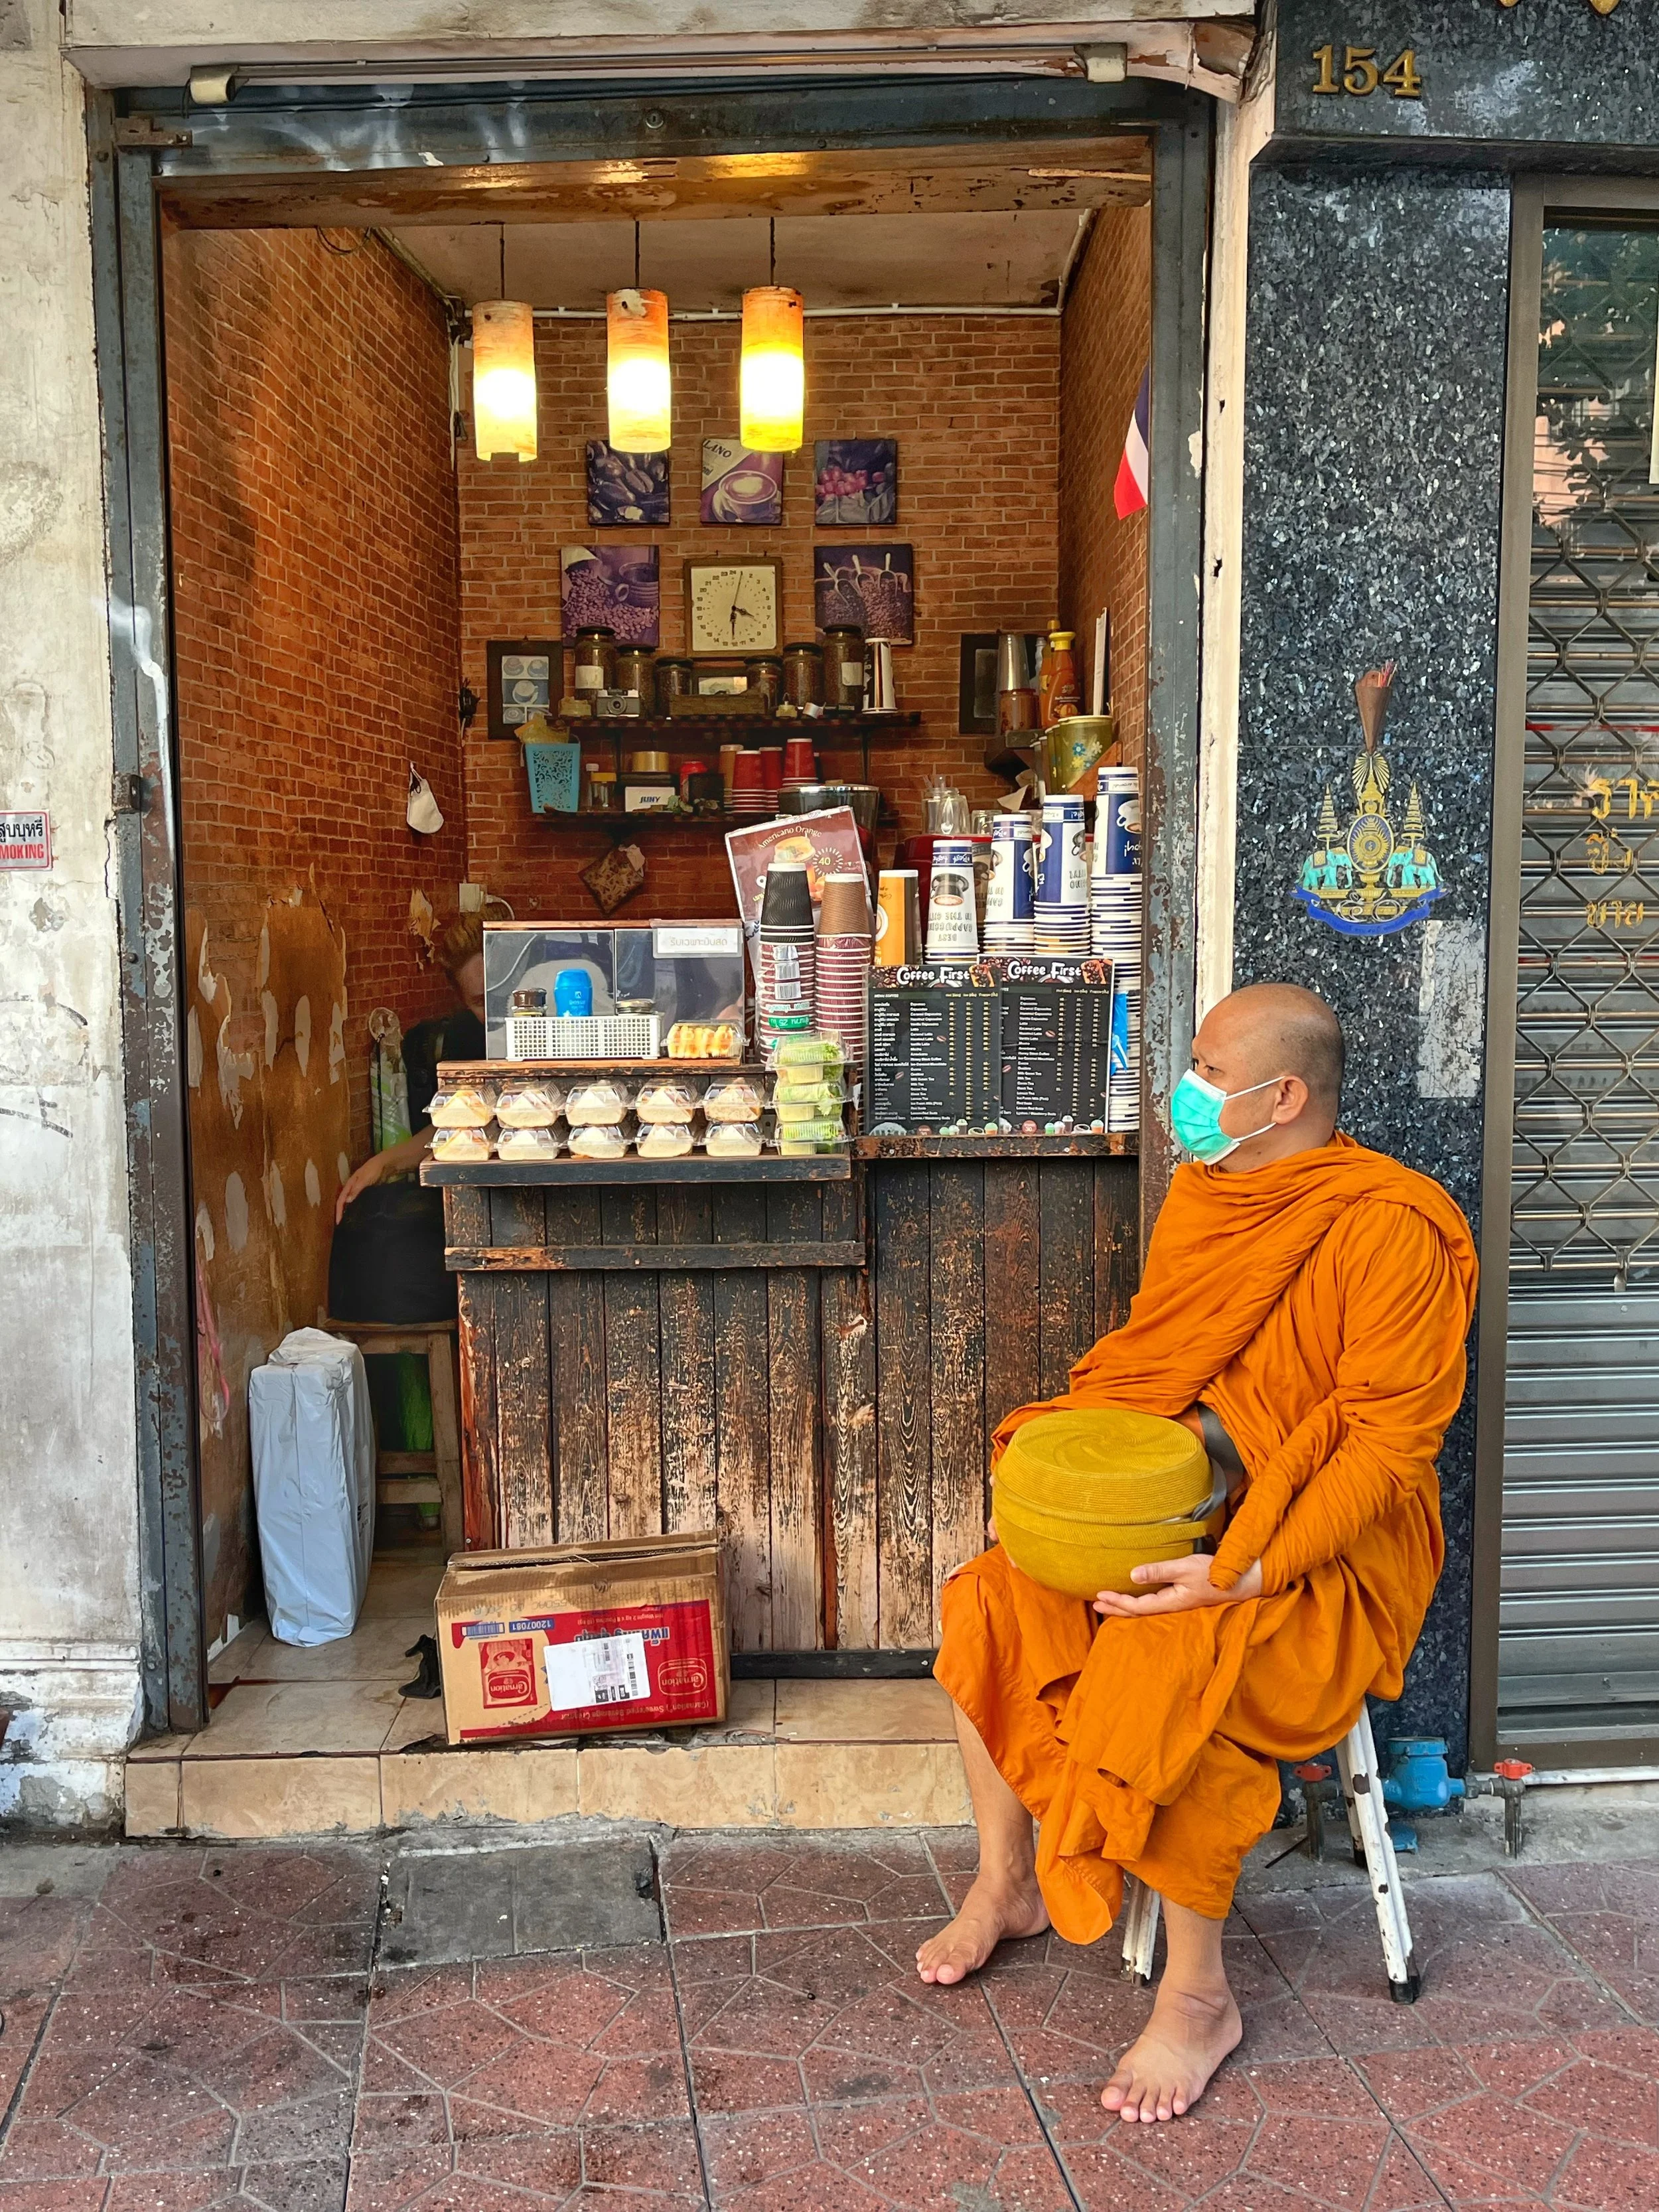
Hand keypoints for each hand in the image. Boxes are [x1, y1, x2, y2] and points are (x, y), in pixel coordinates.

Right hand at [335, 1149, 389, 1222]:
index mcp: (350, 1184)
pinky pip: (359, 1201)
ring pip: (351, 1202)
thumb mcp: (364, 1179)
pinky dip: (357, 1208)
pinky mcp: (366, 1191)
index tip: (338, 1222)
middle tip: (341, 1224)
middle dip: (341, 1212)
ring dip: (348, 1211)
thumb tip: (346, 1201)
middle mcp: (353, 1187)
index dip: (339, 1210)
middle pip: (344, 1201)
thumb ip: (356, 1189)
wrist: (385, 1164)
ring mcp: (359, 1189)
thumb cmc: (374, 1170)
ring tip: (348, 1222)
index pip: (341, 1199)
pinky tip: (359, 1214)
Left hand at [1092, 1553, 1263, 1618]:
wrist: (1241, 1581)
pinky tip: (1135, 1599)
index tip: (1100, 1596)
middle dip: (1116, 1608)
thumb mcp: (1185, 1568)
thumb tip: (1132, 1574)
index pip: (1137, 1606)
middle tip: (1095, 1604)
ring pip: (1145, 1610)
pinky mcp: (1181, 1599)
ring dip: (1125, 1606)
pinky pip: (1154, 1605)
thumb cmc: (1214, 1574)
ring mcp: (1176, 1604)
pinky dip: (1138, 1603)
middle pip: (1138, 1612)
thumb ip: (1159, 1571)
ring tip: (1109, 1603)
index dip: (1117, 1602)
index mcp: (1171, 1602)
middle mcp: (1171, 1607)